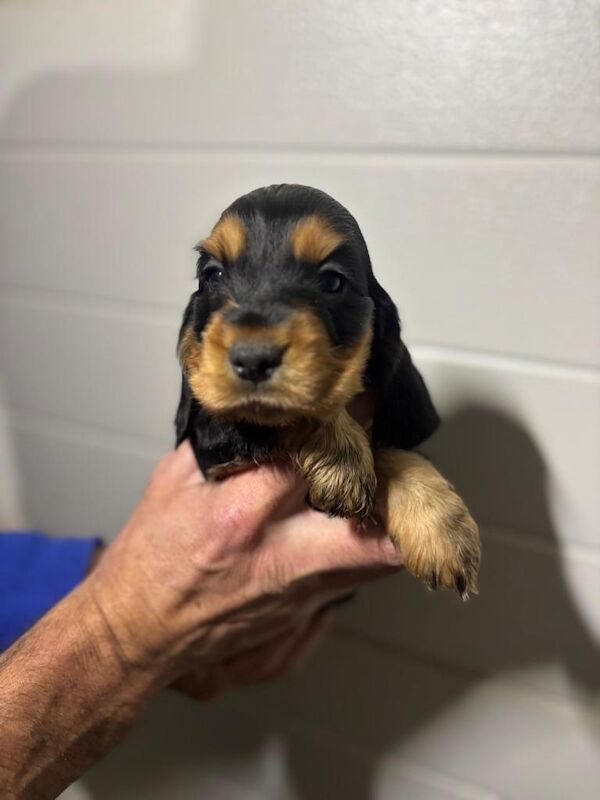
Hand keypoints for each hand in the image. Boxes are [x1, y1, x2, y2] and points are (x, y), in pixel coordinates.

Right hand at [88, 440, 401, 687]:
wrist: (138, 631)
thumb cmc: (150, 557)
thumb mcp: (172, 481)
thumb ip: (224, 446)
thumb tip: (265, 417)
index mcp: (241, 514)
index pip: (315, 460)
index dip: (346, 427)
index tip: (361, 405)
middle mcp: (279, 557)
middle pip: (373, 528)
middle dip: (396, 491)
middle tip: (390, 461)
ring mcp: (297, 594)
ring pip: (379, 560)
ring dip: (390, 522)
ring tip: (380, 491)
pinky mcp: (301, 616)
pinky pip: (356, 580)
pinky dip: (365, 551)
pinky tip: (353, 528)